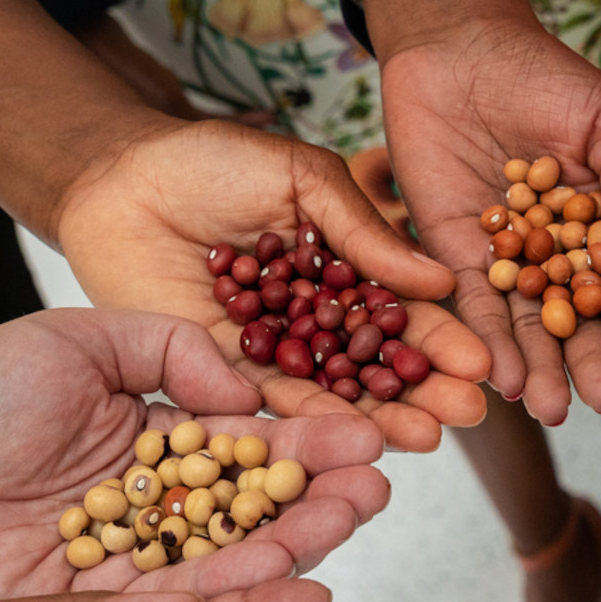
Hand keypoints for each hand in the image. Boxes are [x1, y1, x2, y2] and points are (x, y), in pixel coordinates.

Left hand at [0, 308, 390, 601]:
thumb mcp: (75, 337)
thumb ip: (169, 348)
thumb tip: (247, 390)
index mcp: (158, 439)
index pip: (252, 442)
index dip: (312, 439)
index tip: (369, 430)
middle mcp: (161, 505)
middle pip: (258, 504)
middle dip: (324, 493)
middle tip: (382, 480)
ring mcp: (139, 562)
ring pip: (234, 555)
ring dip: (301, 538)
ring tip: (358, 512)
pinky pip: (185, 601)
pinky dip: (241, 589)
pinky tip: (291, 568)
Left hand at [55, 117, 490, 452]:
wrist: (117, 179)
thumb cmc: (211, 162)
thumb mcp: (303, 179)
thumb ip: (365, 231)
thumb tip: (440, 281)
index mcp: (345, 271)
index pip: (403, 311)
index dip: (442, 337)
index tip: (482, 362)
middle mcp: (317, 321)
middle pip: (379, 364)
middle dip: (426, 390)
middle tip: (469, 413)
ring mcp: (273, 352)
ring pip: (335, 393)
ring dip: (382, 418)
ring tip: (428, 438)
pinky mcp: (223, 375)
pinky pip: (272, 402)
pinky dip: (313, 421)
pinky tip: (351, 437)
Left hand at [366, 0, 600, 424]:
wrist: (458, 45)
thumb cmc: (548, 75)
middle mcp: (560, 254)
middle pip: (578, 319)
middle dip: (590, 362)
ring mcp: (508, 259)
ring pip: (526, 324)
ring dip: (538, 368)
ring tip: (550, 408)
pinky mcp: (454, 256)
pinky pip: (474, 304)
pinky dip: (486, 340)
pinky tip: (499, 376)